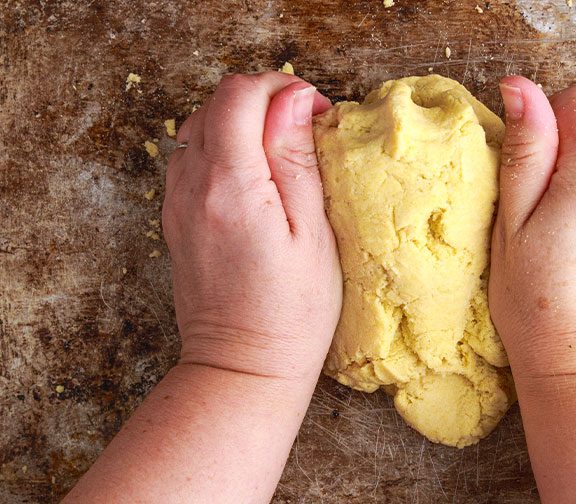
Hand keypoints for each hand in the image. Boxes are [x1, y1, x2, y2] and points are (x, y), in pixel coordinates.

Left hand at [163, 72, 341, 382]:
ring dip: (241, 119)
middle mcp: (193, 186)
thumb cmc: (291, 311)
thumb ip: (296, 160)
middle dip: (263, 98)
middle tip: (303, 127)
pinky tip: (252, 172)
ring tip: (280, 148)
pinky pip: (189, 155)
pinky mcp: (174, 217)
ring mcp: (176, 201)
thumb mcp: (312, 234)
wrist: (241, 367)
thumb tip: (292, 99)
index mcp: (232, 186)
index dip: (282, 87)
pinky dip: (221, 144)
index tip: (315, 112)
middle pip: (215, 101)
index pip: (240, 95)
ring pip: (198, 124)